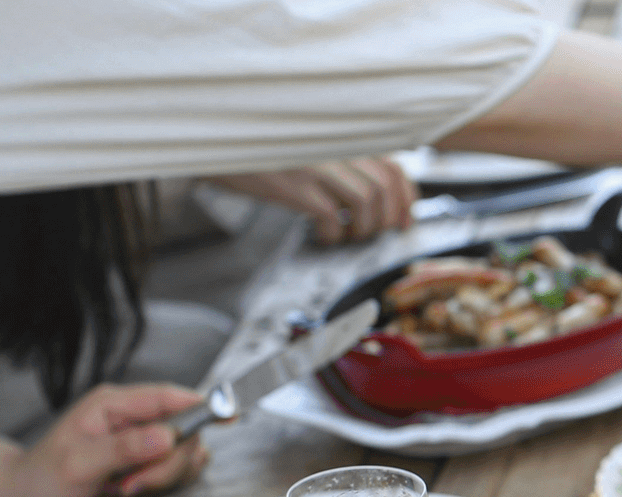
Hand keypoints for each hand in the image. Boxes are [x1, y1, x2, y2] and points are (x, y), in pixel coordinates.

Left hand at [10, 384, 210, 496]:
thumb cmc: (41, 478)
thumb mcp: (77, 463)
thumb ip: (123, 448)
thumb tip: (166, 436)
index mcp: (115, 406)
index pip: (169, 398)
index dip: (202, 405)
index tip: (229, 415)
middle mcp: (134, 423)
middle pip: (185, 435)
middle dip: (167, 465)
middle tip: (133, 483)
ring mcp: (143, 448)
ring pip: (185, 459)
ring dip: (163, 481)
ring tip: (123, 490)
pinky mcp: (147, 471)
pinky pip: (176, 479)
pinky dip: (161, 492)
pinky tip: (128, 496)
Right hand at [209, 158, 416, 244]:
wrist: (215, 138)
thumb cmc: (263, 147)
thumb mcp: (310, 147)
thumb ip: (342, 162)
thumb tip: (374, 197)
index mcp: (343, 136)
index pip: (394, 167)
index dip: (406, 199)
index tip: (402, 221)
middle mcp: (335, 145)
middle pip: (384, 188)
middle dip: (386, 220)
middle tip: (371, 234)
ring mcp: (316, 164)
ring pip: (365, 202)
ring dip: (362, 228)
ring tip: (344, 235)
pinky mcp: (294, 184)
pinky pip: (331, 216)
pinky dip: (332, 233)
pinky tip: (321, 235)